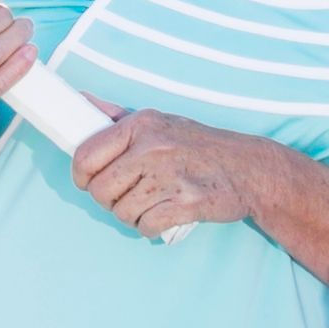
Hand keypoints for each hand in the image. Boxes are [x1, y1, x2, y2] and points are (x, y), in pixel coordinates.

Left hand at [74, 109, 301, 244]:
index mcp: (141, 125)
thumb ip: (117, 116)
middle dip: (109, 200)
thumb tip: (80, 100)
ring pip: (121, 211)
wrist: (248, 169)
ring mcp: (169, 177)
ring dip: (132, 215)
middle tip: (126, 196)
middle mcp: (153, 148)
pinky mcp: (186, 204)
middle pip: (100, 190)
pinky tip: (162, 216)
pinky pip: (146, 226)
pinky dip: (150, 227)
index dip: (81, 175)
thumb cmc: (198, 146)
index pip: (86, 155)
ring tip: (149, 204)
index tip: (90, 181)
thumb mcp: (159, 122)